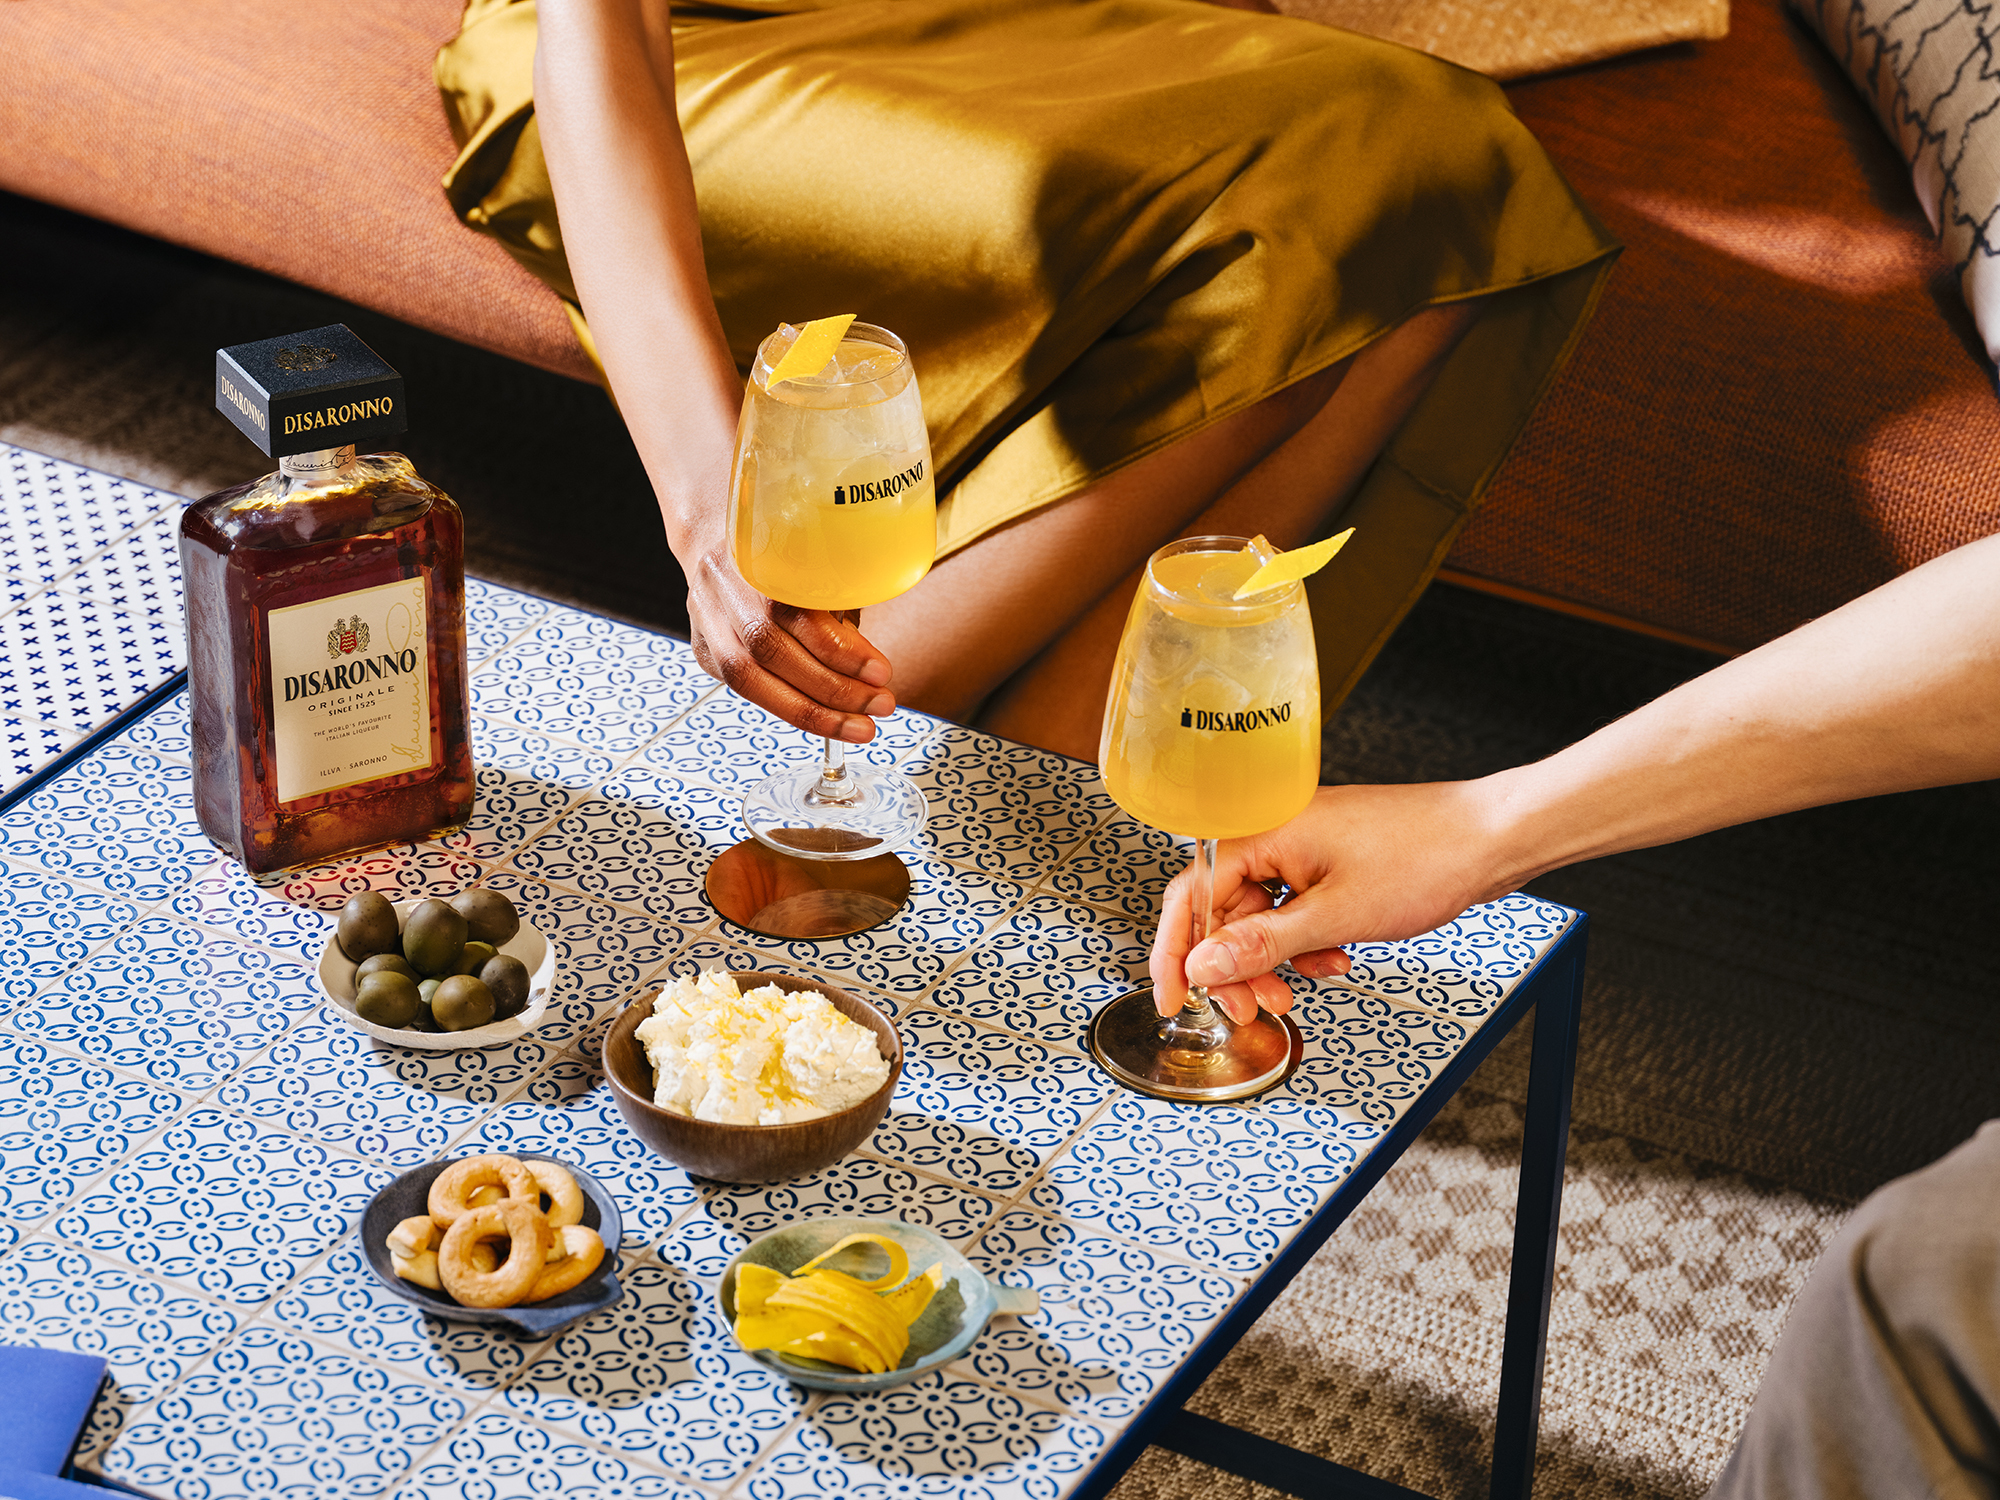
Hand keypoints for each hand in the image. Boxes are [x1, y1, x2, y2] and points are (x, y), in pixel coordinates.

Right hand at [683, 538, 897, 742]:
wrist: (717, 540)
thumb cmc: (784, 557)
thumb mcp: (817, 564)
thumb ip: (838, 602)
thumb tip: (871, 663)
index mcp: (756, 554)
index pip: (794, 610)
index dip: (839, 649)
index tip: (880, 673)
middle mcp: (722, 584)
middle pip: (769, 648)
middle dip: (832, 688)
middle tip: (879, 704)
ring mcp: (706, 618)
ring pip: (748, 677)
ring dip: (812, 710)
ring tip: (859, 725)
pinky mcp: (704, 648)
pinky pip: (746, 689)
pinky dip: (791, 707)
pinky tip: (827, 719)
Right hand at [1147, 781, 1510, 1023]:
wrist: (1491, 838)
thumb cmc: (1426, 856)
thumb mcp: (1336, 915)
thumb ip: (1262, 944)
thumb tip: (1203, 965)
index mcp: (1265, 830)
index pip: (1190, 893)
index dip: (1176, 951)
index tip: (1173, 996)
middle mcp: (1276, 832)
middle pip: (1223, 909)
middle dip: (1234, 966)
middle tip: (1250, 1008)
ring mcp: (1303, 847)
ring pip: (1259, 915)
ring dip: (1273, 959)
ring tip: (1297, 989)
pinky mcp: (1327, 862)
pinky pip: (1292, 910)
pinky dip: (1303, 943)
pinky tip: (1332, 959)